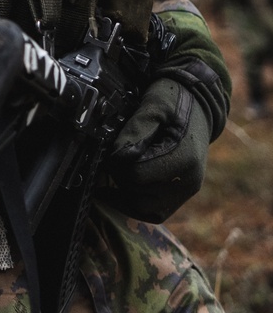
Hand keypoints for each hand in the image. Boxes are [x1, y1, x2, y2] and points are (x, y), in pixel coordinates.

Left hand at [106, 76, 210, 222]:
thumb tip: (118, 155)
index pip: (137, 175)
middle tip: (113, 158)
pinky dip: (136, 204)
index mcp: (183, 159)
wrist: (198, 104)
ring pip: (145, 209)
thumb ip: (136, 130)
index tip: (113, 149)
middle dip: (121, 177)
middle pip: (139, 194)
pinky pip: (155, 212)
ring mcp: (187, 190)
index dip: (118, 163)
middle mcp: (188, 181)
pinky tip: (121, 190)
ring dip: (125, 194)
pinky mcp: (182, 194)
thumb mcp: (154, 105)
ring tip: (116, 173)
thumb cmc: (174, 100)